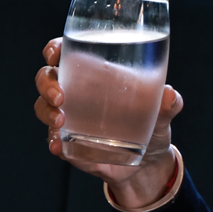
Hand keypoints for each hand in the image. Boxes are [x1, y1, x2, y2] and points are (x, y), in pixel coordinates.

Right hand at [33, 38, 184, 211]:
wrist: (147, 163)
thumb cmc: (151, 125)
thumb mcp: (162, 113)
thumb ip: (168, 104)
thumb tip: (169, 95)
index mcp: (94, 74)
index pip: (66, 53)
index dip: (54, 49)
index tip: (55, 52)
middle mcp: (76, 92)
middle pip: (46, 77)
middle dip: (47, 83)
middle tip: (60, 96)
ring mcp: (69, 117)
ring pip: (43, 106)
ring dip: (46, 110)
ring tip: (60, 120)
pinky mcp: (69, 142)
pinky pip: (52, 138)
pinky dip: (53, 141)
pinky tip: (58, 146)